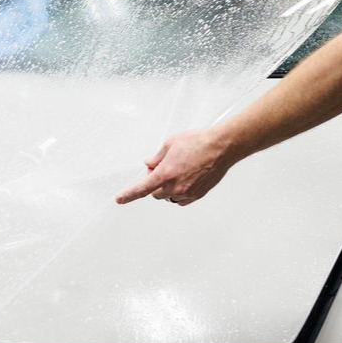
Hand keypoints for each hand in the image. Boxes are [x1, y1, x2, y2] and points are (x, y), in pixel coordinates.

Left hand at [115, 127, 231, 206]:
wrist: (221, 147)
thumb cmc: (199, 143)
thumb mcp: (170, 144)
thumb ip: (157, 157)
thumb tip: (150, 163)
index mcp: (166, 173)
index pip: (141, 188)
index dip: (128, 195)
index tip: (120, 199)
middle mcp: (176, 186)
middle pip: (155, 193)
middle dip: (155, 184)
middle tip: (162, 169)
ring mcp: (187, 192)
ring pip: (169, 197)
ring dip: (168, 188)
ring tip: (179, 171)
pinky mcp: (197, 195)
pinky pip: (182, 199)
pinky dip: (179, 192)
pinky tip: (185, 179)